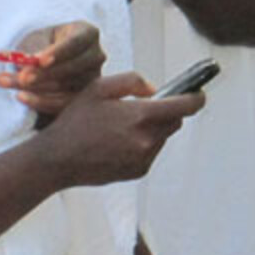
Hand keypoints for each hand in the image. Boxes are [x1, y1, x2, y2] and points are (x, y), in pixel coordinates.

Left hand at [0, 21, 104, 114]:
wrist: (48, 57)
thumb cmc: (43, 42)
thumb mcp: (38, 39)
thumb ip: (33, 50)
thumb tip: (23, 66)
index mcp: (88, 33)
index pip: (75, 43)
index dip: (58, 53)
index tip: (39, 60)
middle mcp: (96, 56)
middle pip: (74, 67)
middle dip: (45, 74)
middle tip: (22, 77)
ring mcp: (93, 78)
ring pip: (66, 86)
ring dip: (36, 88)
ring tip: (9, 83)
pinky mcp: (84, 97)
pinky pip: (63, 104)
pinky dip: (41, 102)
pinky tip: (22, 97)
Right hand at [45, 74, 204, 186]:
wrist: (56, 160)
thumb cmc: (75, 121)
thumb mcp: (99, 88)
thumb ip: (133, 82)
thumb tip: (155, 90)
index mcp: (141, 117)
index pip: (185, 107)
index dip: (195, 98)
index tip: (198, 93)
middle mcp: (147, 140)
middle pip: (175, 121)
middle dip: (167, 112)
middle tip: (146, 106)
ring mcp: (143, 158)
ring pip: (162, 137)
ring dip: (153, 129)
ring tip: (123, 125)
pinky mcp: (137, 171)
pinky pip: (150, 152)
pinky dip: (143, 144)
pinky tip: (118, 141)